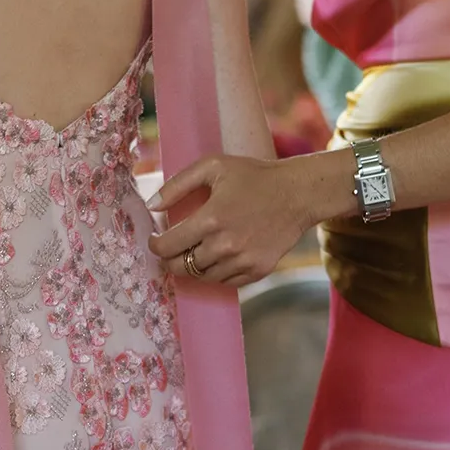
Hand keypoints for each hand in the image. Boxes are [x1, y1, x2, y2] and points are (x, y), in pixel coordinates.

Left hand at [149, 154, 309, 286]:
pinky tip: (218, 257)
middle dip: (170, 259)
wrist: (298, 193)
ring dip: (194, 267)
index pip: (167, 247)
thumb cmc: (254, 176)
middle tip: (172, 249)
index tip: (156, 240)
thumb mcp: (213, 167)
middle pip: (181, 267)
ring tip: (196, 251)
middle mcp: (225, 245)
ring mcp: (243, 261)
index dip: (155, 245)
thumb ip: (177, 185)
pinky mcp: (257, 270)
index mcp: (210, 219)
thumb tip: (151, 206)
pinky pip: (226, 282)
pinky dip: (217, 273)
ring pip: (202, 277)